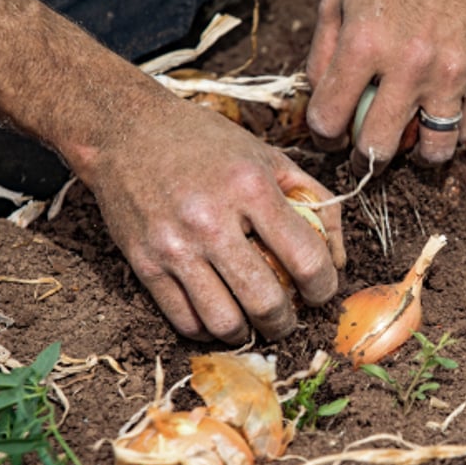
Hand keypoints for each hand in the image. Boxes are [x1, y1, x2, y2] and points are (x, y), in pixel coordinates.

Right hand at [85, 98, 345, 343]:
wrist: (126, 131)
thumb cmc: (207, 143)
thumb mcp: (269, 157)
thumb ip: (316, 203)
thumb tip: (339, 261)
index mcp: (250, 187)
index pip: (306, 259)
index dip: (324, 287)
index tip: (322, 291)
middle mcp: (210, 220)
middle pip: (265, 301)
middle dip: (287, 322)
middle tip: (291, 317)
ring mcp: (173, 246)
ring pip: (224, 322)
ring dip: (249, 333)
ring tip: (256, 321)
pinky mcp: (143, 264)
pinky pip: (184, 320)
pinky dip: (210, 330)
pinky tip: (221, 315)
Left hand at [305, 0, 465, 172]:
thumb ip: (322, 54)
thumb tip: (321, 103)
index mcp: (364, 43)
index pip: (330, 117)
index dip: (322, 135)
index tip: (328, 134)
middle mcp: (408, 64)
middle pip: (378, 146)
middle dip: (362, 158)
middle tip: (361, 151)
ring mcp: (449, 73)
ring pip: (433, 149)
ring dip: (414, 157)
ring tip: (406, 145)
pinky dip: (450, 134)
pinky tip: (436, 121)